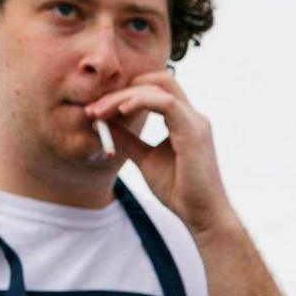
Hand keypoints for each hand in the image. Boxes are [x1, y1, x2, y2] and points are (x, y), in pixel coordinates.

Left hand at [84, 73, 232, 235]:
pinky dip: (140, 102)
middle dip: (122, 90)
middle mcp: (193, 116)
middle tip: (94, 108)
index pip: (155, 90)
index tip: (98, 110)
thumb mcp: (145, 159)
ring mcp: (195, 121)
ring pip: (159, 88)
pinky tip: (121, 112)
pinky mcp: (193, 131)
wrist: (201, 214)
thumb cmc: (179, 191)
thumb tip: (104, 123)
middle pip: (157, 81)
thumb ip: (129, 140)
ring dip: (125, 95)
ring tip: (101, 111)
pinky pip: (165, 103)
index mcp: (184, 121)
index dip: (125, 93)